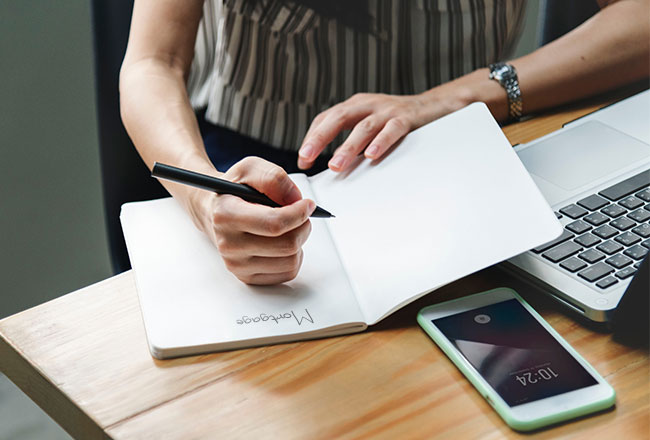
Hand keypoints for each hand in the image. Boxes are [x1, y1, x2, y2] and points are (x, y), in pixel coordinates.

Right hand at [191, 157, 315, 284]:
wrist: (214, 212)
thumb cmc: (233, 191)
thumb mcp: (250, 169)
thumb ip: (273, 178)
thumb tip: (295, 199)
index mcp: (226, 215)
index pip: (274, 223)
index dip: (299, 213)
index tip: (307, 204)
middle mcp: (229, 244)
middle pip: (288, 245)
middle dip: (303, 226)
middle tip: (300, 215)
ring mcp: (237, 265)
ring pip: (292, 261)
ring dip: (299, 241)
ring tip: (288, 227)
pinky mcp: (247, 277)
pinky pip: (288, 272)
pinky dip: (293, 256)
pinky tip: (281, 242)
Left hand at [297, 93, 433, 171]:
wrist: (433, 106)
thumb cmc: (396, 119)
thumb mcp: (368, 124)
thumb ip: (350, 140)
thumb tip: (330, 164)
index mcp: (354, 105)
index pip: (326, 118)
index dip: (312, 138)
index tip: (303, 160)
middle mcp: (368, 104)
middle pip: (338, 118)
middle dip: (319, 138)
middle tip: (306, 157)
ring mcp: (387, 110)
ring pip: (363, 127)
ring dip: (347, 147)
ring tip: (335, 165)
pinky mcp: (406, 118)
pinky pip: (392, 130)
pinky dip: (380, 142)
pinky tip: (371, 155)